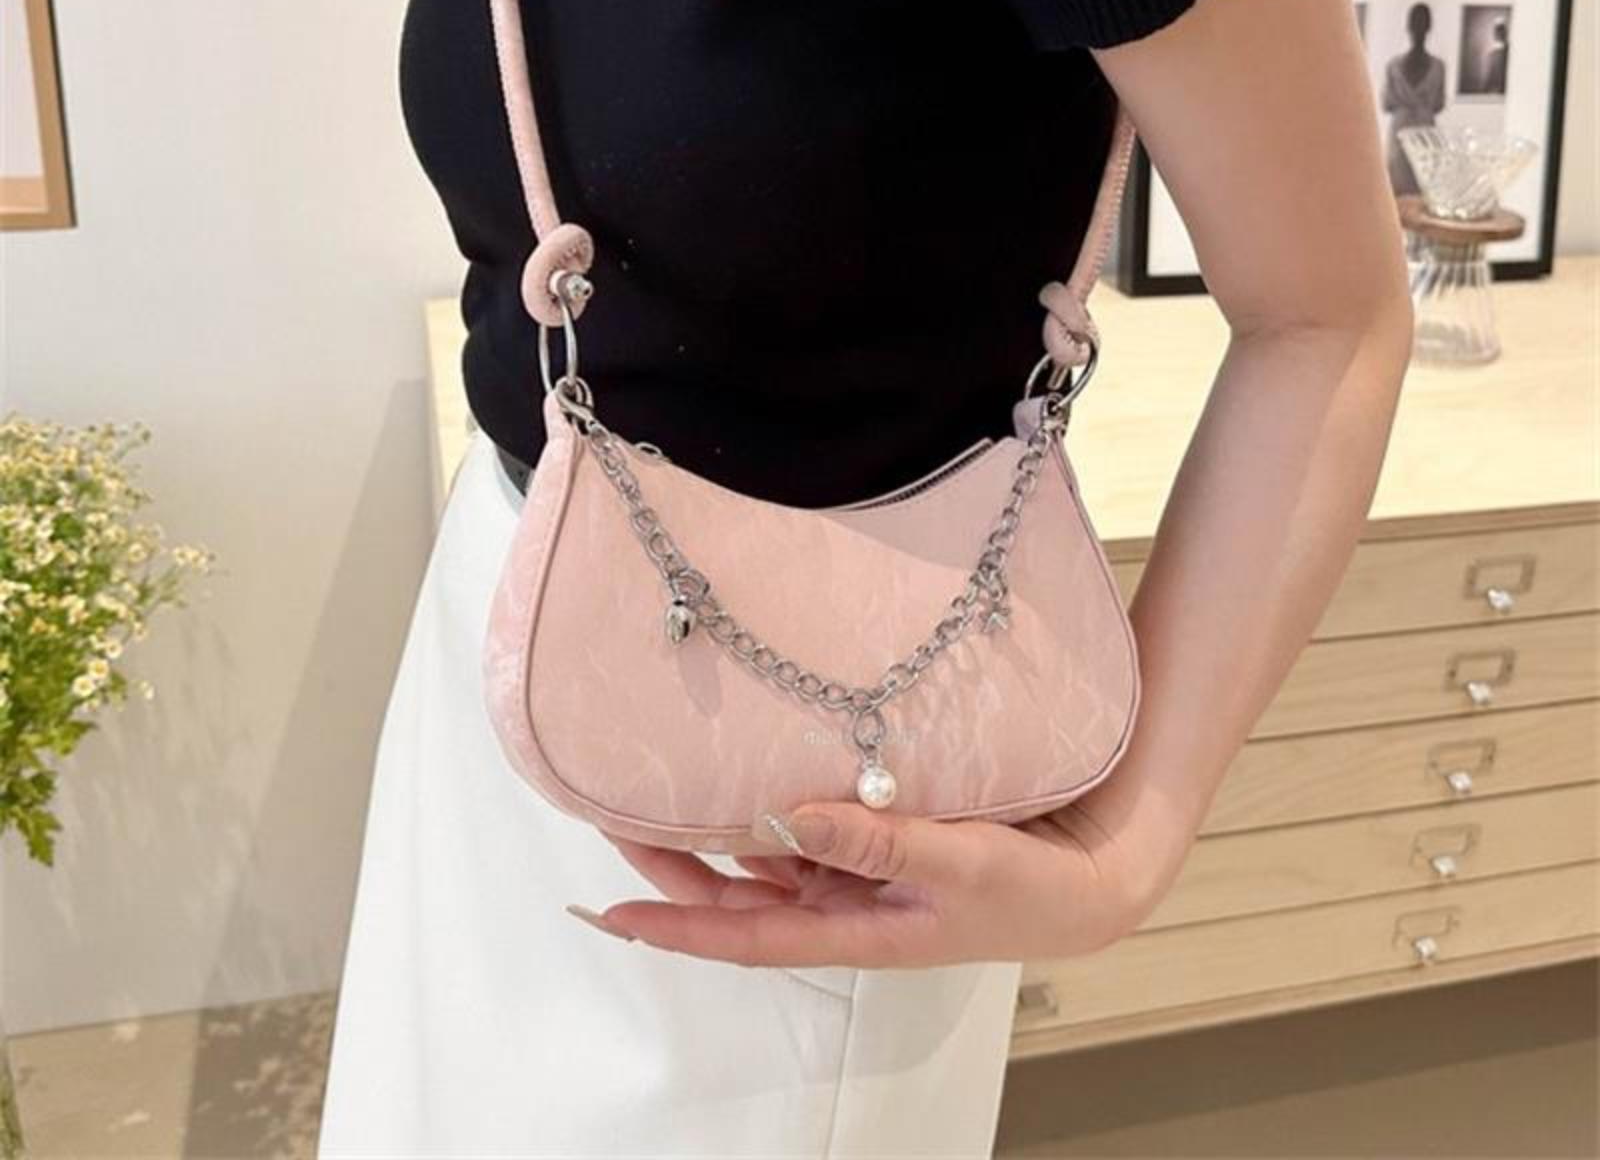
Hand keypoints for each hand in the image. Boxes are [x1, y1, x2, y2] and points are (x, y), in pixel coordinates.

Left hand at [583, 777, 1197, 968]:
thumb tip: (781, 815)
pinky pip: (809, 830)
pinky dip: (770, 811)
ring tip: (657, 798)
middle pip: (739, 897)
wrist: (1093, 876)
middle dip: (674, 871)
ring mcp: (863, 874)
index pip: (745, 934)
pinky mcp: (883, 840)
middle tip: (614, 823)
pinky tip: (745, 780)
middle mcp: (847, 904)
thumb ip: (870, 838)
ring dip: (713, 838)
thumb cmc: (1033, 888)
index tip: (610, 913)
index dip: (676, 927)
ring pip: (766, 863)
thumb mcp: (955, 863)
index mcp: (857, 929)